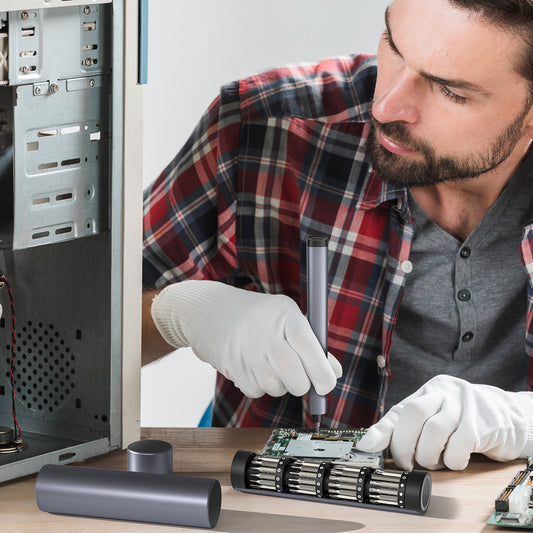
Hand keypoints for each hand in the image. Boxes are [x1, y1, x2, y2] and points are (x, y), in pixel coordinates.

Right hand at [151, 280, 341, 397]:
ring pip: (279, 389)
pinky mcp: (234, 370)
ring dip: (280, 384)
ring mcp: (249, 353)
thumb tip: (335, 372)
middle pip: (297, 379)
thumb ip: (312, 342)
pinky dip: (259, 385)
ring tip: (268, 361)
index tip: (328, 384)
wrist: (208, 312)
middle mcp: (267, 334)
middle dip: (302, 384)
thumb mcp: (285, 315)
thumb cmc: (256, 315)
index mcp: (286, 314)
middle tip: (299, 376)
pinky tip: (251, 364)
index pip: (310, 349)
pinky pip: (258, 392)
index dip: (323, 372)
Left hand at [356, 375, 529, 469]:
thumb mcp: (435, 416)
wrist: (508, 416)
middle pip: (413, 414)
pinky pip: (459, 446)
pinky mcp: (481, 423)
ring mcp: (463, 405)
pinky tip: (455, 460)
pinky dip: (453, 460)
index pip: (399, 409)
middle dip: (404, 445)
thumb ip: (408, 427)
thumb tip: (373, 443)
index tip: (366, 445)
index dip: (381, 429)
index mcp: (428, 390)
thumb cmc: (464, 419)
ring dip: (429, 456)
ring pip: (434, 431)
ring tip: (435, 461)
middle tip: (407, 463)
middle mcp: (444, 392)